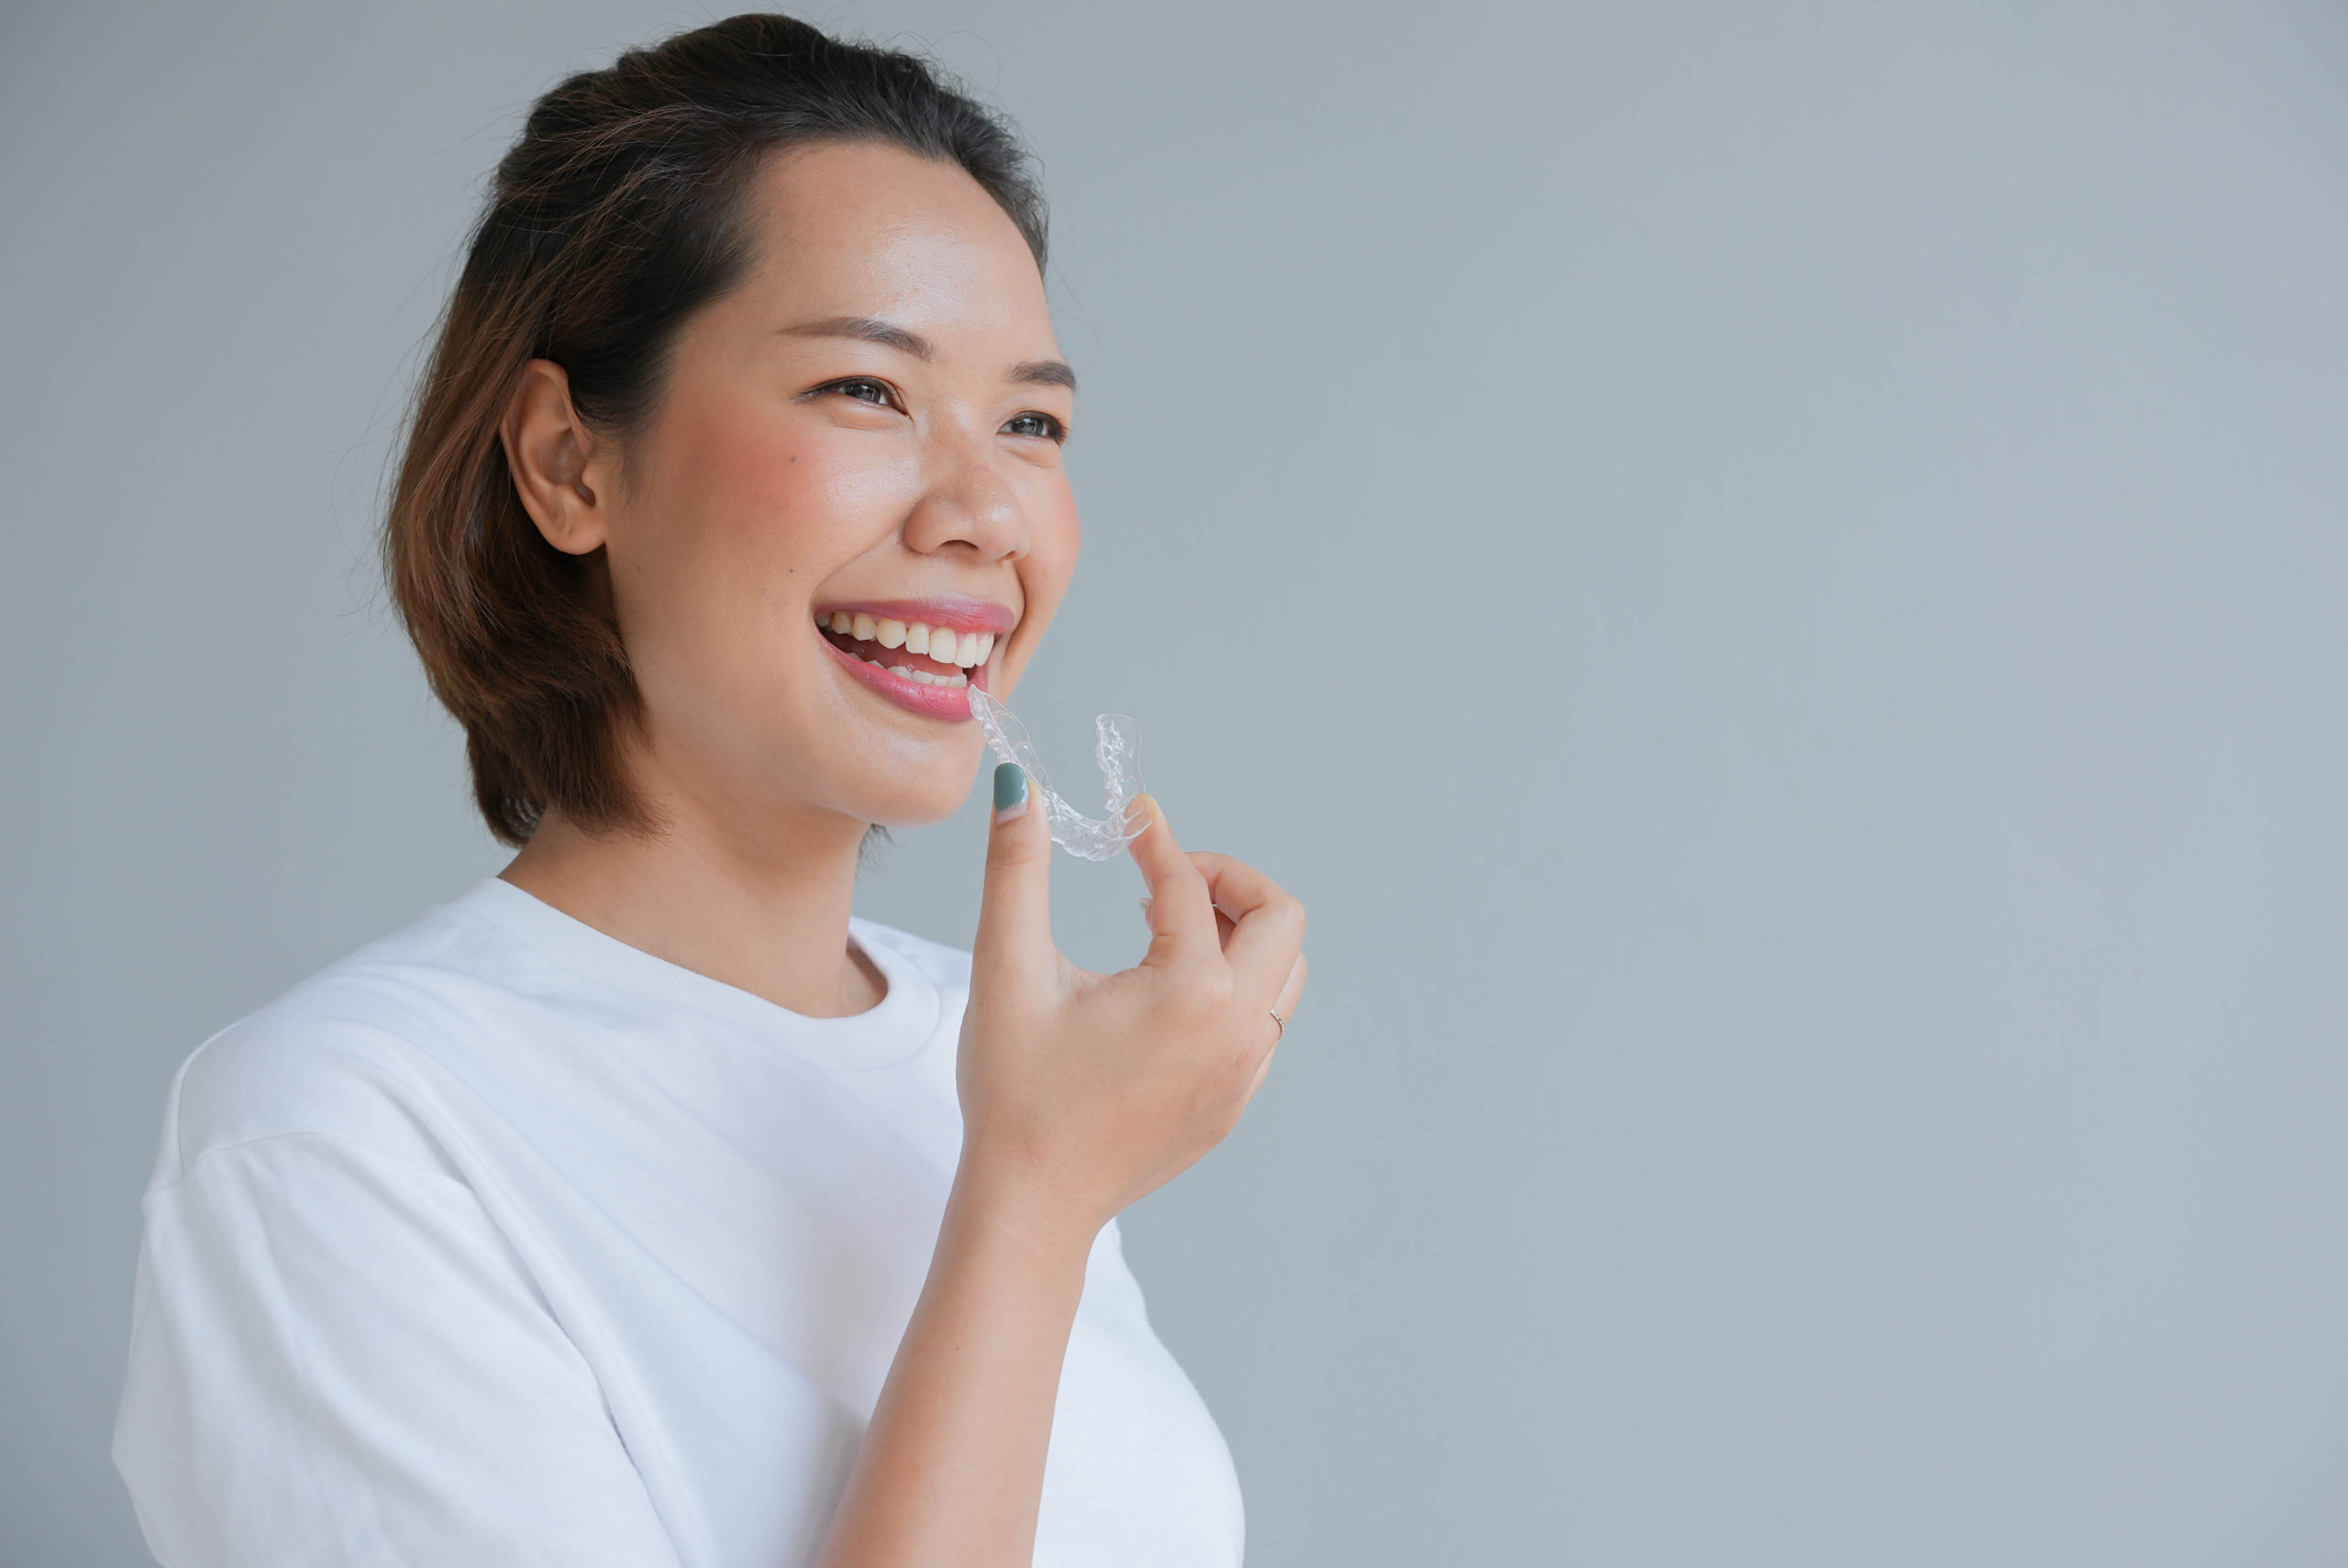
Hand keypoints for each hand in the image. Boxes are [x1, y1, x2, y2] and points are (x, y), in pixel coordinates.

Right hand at [954, 768, 1308, 1254]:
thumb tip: (1018, 791)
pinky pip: (1265, 1021)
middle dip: (1228, 880)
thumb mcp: (1008, 970)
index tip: (1126, 819)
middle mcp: (1239, 1033)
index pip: (1187, 883)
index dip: (1153, 838)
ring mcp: (1245, 1075)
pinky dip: (1235, 985)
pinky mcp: (1235, 1104)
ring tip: (1167, 927)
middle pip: (1282, 918)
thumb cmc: (1016, 1094)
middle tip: (1166, 877)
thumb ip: (1016, 870)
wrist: (1031, 1206)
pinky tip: (1167, 989)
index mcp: (1192, 993)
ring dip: (1240, 933)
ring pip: (1285, 972)